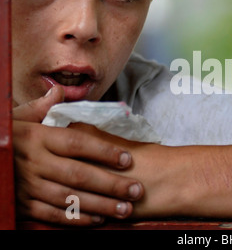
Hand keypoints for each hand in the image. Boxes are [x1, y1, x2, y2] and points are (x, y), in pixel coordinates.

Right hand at [13, 86, 143, 225]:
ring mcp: (27, 187)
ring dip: (100, 205)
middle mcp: (34, 163)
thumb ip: (41, 107)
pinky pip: (52, 215)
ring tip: (125, 209)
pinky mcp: (22, 205)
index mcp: (37, 138)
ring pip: (69, 198)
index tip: (128, 159)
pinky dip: (76, 220)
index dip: (104, 151)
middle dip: (111, 184)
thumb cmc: (6, 137)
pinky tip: (98, 221)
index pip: (77, 144)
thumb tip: (60, 91)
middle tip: (137, 190)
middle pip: (79, 175)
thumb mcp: (17, 118)